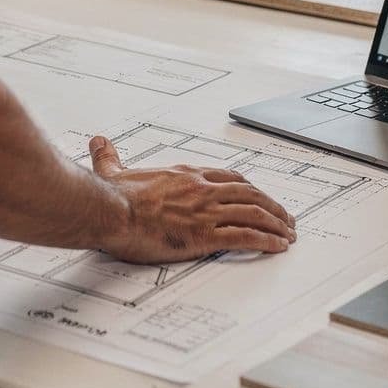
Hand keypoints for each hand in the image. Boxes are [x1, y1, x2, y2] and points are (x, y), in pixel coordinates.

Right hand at [87, 136, 296, 263]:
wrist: (110, 212)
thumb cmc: (112, 197)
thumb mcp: (112, 171)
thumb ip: (109, 157)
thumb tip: (99, 142)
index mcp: (185, 175)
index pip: (228, 177)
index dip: (249, 188)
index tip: (259, 196)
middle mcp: (201, 189)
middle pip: (249, 193)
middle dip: (271, 205)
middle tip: (285, 217)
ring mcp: (205, 211)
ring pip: (253, 212)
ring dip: (276, 223)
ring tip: (288, 233)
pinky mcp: (205, 235)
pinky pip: (245, 236)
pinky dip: (266, 240)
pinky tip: (277, 246)